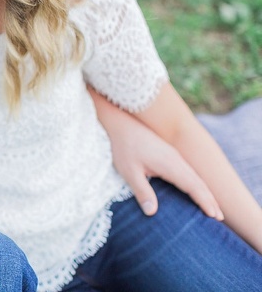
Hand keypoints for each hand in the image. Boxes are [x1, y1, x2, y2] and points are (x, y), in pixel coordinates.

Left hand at [108, 109, 223, 220]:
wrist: (121, 123)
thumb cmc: (123, 147)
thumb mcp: (129, 171)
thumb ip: (142, 191)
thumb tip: (152, 213)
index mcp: (170, 164)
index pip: (193, 186)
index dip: (204, 201)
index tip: (214, 216)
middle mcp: (176, 159)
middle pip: (198, 182)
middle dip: (210, 200)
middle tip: (220, 218)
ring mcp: (174, 155)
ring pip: (194, 176)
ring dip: (205, 192)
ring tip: (213, 208)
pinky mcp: (169, 153)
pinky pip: (188, 171)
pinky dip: (196, 184)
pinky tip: (195, 190)